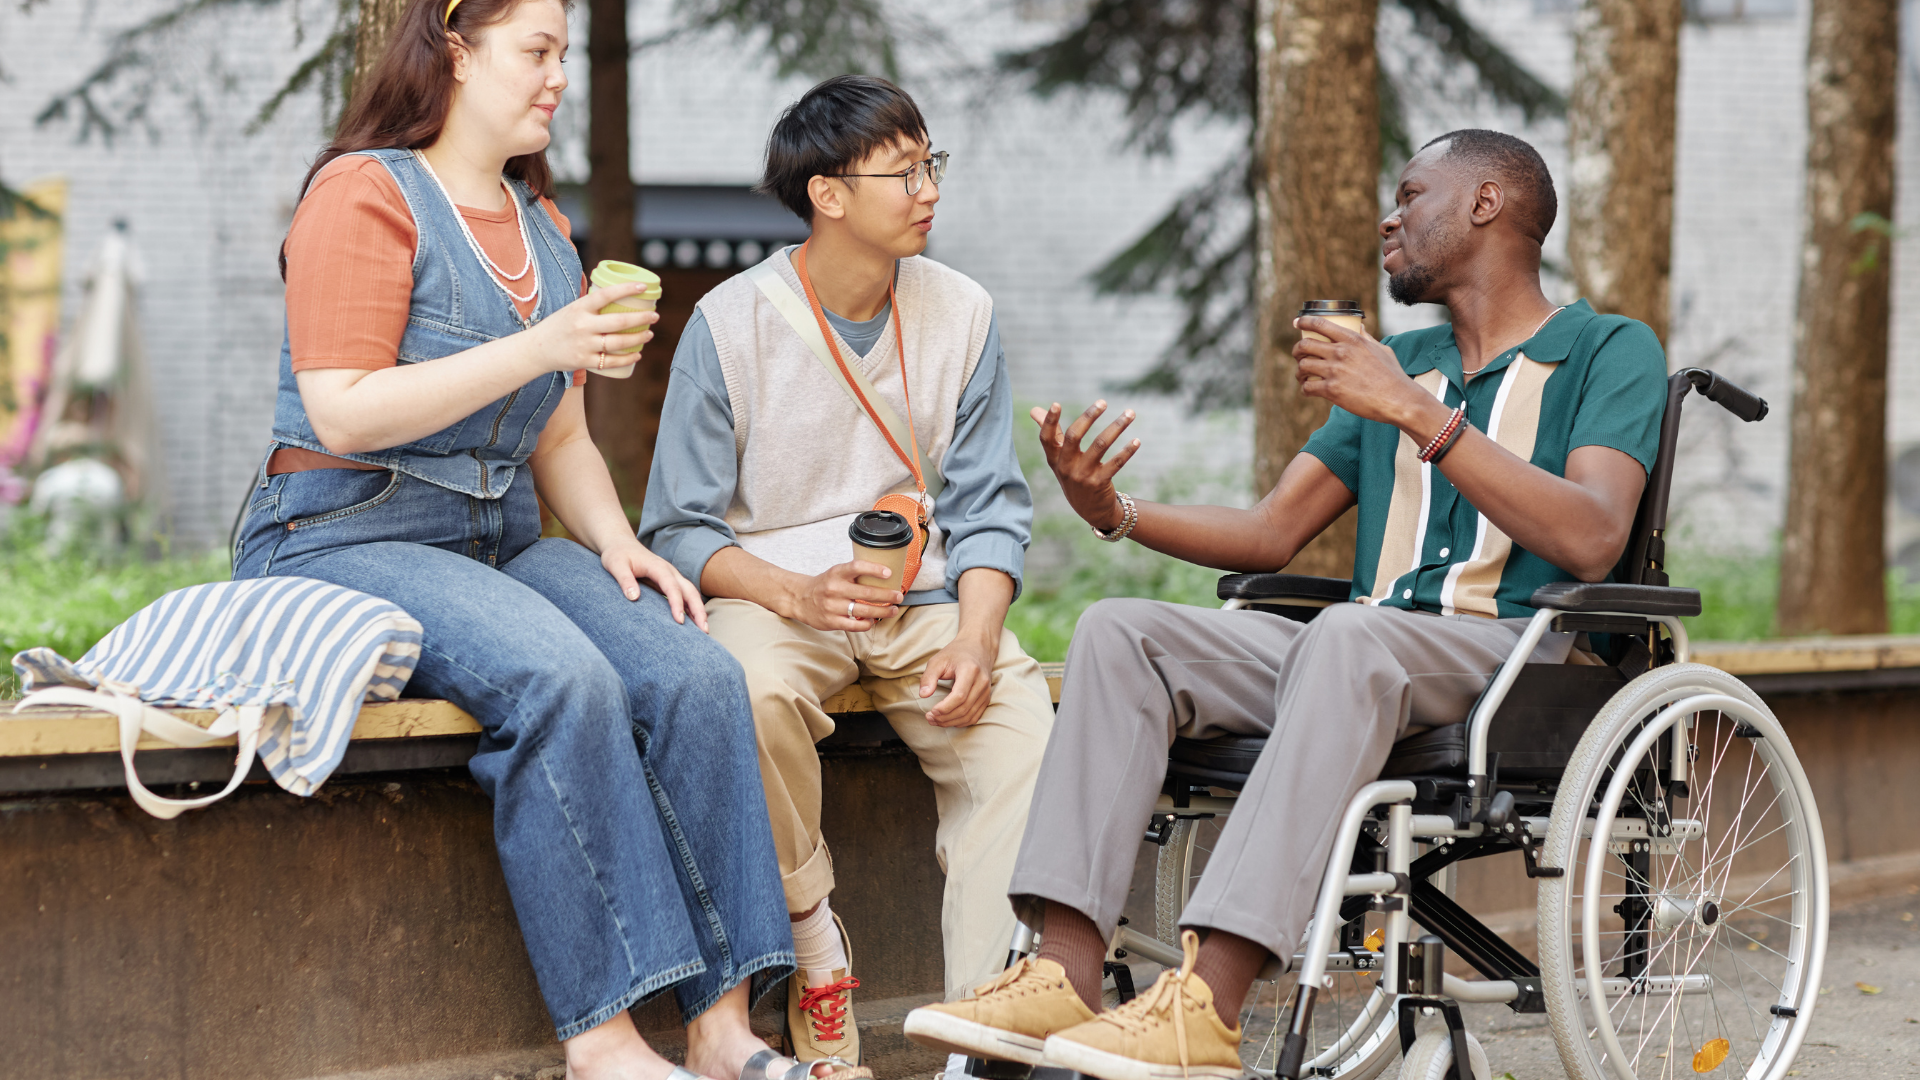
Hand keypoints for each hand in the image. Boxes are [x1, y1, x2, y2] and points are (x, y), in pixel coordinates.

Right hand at [527, 282, 660, 374]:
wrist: (536, 349)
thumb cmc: (560, 326)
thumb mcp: (572, 309)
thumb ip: (592, 304)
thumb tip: (618, 292)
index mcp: (580, 308)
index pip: (606, 295)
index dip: (626, 289)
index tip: (643, 287)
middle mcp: (582, 326)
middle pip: (619, 321)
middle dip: (642, 318)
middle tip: (655, 316)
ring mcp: (584, 345)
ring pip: (619, 342)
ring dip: (638, 338)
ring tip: (649, 333)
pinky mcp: (584, 361)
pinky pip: (612, 361)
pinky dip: (628, 358)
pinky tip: (638, 353)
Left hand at [601, 540, 708, 631]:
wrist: (622, 545)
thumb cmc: (618, 555)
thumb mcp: (615, 565)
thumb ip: (624, 580)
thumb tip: (634, 598)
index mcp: (658, 567)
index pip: (672, 586)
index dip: (677, 603)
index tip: (679, 621)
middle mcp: (670, 571)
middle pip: (690, 590)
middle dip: (698, 609)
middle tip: (704, 630)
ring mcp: (672, 576)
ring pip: (691, 593)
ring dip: (699, 610)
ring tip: (704, 630)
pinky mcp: (670, 582)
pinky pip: (685, 595)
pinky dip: (692, 608)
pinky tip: (694, 622)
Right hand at [783, 561, 904, 632]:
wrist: (800, 599)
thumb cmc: (824, 585)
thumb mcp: (836, 573)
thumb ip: (854, 574)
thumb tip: (883, 575)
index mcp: (837, 573)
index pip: (857, 567)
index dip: (874, 569)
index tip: (889, 573)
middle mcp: (834, 589)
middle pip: (866, 592)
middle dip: (886, 595)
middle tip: (898, 596)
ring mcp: (833, 606)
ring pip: (863, 611)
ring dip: (882, 611)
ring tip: (892, 610)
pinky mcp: (832, 621)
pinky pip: (855, 625)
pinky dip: (867, 624)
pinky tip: (873, 621)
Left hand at [920, 633, 995, 726]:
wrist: (978, 647)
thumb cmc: (956, 654)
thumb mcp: (938, 660)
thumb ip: (929, 677)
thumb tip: (923, 695)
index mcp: (970, 670)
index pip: (959, 696)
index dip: (945, 708)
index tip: (931, 712)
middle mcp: (981, 682)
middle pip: (964, 708)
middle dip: (945, 718)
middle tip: (929, 718)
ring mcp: (986, 691)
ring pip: (970, 715)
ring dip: (951, 722)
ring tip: (936, 721)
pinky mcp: (986, 698)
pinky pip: (975, 716)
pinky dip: (961, 722)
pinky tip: (948, 721)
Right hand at [1029, 400, 1141, 530]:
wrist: (1090, 510)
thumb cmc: (1074, 476)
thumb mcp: (1059, 460)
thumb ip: (1051, 434)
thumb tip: (1034, 410)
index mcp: (1055, 459)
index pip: (1047, 438)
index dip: (1049, 422)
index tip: (1056, 404)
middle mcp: (1066, 467)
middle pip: (1073, 436)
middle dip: (1089, 416)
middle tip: (1103, 401)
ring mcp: (1083, 476)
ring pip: (1100, 445)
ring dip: (1117, 426)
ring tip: (1130, 413)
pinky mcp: (1099, 483)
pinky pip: (1115, 463)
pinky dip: (1127, 451)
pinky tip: (1136, 440)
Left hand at [1291, 316, 1434, 428]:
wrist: (1398, 399)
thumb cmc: (1392, 375)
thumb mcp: (1381, 349)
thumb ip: (1366, 338)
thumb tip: (1358, 327)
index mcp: (1352, 339)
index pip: (1320, 324)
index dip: (1304, 322)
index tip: (1296, 323)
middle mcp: (1341, 352)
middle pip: (1305, 345)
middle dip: (1297, 350)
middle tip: (1298, 356)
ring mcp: (1335, 371)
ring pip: (1303, 366)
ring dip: (1299, 372)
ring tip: (1302, 376)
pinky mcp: (1332, 390)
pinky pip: (1307, 387)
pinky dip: (1304, 389)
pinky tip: (1308, 390)